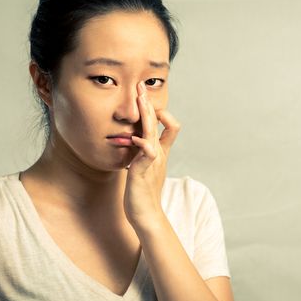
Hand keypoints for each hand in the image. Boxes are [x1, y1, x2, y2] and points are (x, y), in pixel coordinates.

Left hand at [124, 81, 180, 229]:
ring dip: (147, 114)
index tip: (144, 100)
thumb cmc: (142, 193)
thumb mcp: (144, 168)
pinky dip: (143, 144)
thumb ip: (143, 155)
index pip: (165, 126)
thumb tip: (135, 144)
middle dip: (148, 103)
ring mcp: (153, 161)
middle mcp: (158, 153)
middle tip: (141, 86)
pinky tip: (135, 138)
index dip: (156, 112)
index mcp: (158, 152)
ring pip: (153, 132)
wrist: (147, 214)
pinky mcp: (145, 170)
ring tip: (141, 99)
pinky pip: (147, 153)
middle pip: (158, 122)